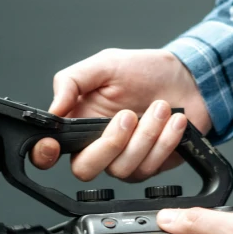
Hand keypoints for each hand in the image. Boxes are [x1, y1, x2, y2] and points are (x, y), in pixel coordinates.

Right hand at [30, 49, 210, 181]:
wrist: (187, 79)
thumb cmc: (145, 71)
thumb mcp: (105, 64)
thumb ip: (72, 81)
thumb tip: (53, 109)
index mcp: (78, 123)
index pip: (48, 151)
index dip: (45, 155)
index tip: (54, 144)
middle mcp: (97, 145)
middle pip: (85, 169)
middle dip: (109, 143)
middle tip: (129, 115)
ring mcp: (123, 159)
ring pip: (122, 168)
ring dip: (146, 135)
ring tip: (161, 106)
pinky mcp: (148, 166)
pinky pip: (149, 166)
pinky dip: (165, 140)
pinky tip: (174, 119)